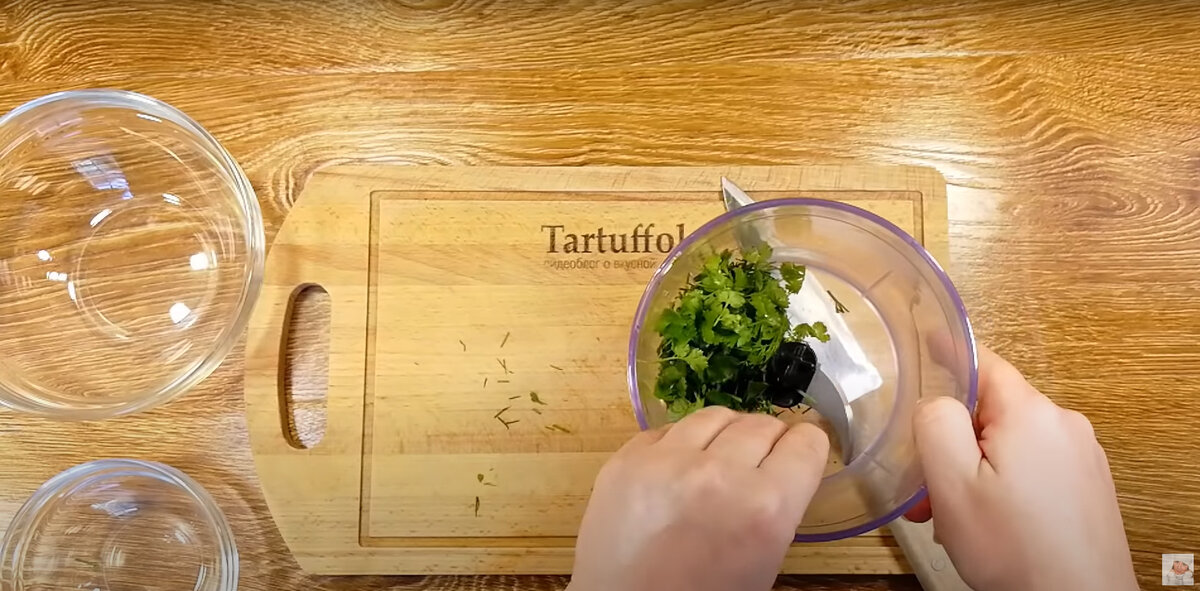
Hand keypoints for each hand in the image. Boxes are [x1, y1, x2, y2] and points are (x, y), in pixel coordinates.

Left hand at [568, 406, 828, 590]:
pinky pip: (668, 429)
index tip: (800, 452)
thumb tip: (781, 464)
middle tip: (760, 461)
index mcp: (765, 507)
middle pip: (762, 424)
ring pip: (715, 415)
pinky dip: (681, 442)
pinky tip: (679, 466)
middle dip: (769, 441)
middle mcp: (718, 473)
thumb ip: (777, 506)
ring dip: (726, 433)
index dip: (806, 448)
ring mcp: (666, 461)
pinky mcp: (626, 458)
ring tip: (720, 456)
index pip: (805, 443)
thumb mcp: (764, 560)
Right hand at [908, 346, 1137, 590]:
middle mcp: (1064, 425)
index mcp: (1030, 413)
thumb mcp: (952, 483)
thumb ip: (935, 424)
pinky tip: (988, 522)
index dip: (948, 351)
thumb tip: (935, 401)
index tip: (925, 340)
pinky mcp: (1087, 486)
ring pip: (1010, 443)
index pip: (982, 361)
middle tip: (924, 486)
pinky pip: (1034, 467)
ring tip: (952, 516)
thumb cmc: (1016, 551)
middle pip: (992, 410)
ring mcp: (1082, 457)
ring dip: (974, 469)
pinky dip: (1003, 484)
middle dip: (953, 441)